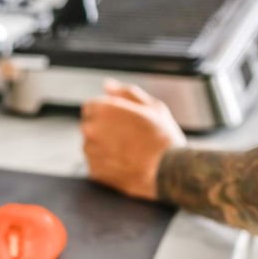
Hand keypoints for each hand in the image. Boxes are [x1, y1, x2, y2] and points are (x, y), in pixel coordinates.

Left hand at [81, 79, 185, 200]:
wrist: (168, 172)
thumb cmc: (163, 138)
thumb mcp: (152, 107)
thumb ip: (126, 93)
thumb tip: (108, 86)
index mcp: (103, 109)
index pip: (91, 107)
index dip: (107, 113)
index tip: (122, 121)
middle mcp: (91, 130)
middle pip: (90, 126)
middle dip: (104, 130)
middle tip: (130, 138)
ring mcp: (90, 153)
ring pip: (92, 146)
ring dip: (104, 147)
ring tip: (130, 152)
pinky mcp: (93, 172)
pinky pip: (96, 164)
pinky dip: (106, 164)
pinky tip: (125, 164)